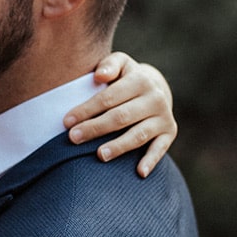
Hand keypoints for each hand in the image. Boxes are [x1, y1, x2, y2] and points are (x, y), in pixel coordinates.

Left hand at [63, 52, 175, 176]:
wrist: (156, 89)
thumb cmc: (126, 78)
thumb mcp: (120, 64)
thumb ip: (109, 65)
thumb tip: (99, 76)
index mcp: (140, 80)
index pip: (109, 97)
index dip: (87, 110)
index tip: (67, 122)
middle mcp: (155, 98)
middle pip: (121, 117)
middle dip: (95, 128)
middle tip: (73, 138)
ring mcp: (163, 117)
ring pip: (138, 134)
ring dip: (119, 146)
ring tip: (100, 155)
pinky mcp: (169, 133)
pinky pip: (160, 149)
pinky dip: (151, 161)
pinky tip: (139, 172)